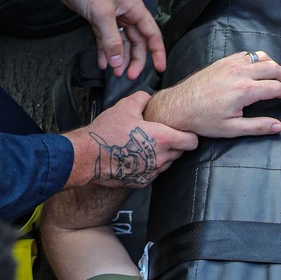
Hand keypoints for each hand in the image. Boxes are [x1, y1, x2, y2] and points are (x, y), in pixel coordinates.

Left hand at [53, 0, 165, 79]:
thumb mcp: (102, 14)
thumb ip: (111, 40)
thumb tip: (118, 61)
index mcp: (134, 8)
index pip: (151, 34)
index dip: (158, 52)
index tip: (160, 69)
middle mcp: (126, 13)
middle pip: (137, 42)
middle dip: (134, 59)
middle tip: (128, 76)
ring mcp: (113, 17)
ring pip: (121, 42)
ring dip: (118, 58)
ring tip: (114, 72)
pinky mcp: (99, 19)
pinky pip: (106, 39)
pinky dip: (105, 51)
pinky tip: (102, 63)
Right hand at [70, 89, 196, 188]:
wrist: (89, 156)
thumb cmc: (108, 131)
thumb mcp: (125, 106)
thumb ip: (143, 98)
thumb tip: (149, 97)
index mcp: (163, 139)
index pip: (192, 141)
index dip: (190, 135)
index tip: (183, 131)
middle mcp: (161, 158)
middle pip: (180, 153)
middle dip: (175, 144)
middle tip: (160, 135)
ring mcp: (152, 172)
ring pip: (167, 164)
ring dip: (163, 155)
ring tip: (146, 145)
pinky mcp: (142, 182)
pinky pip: (153, 173)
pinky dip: (150, 165)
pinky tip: (137, 156)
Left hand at [147, 52, 280, 138]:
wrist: (179, 107)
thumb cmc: (203, 120)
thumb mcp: (232, 129)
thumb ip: (258, 126)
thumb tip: (278, 127)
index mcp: (245, 90)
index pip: (276, 87)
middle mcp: (240, 72)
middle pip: (273, 68)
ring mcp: (231, 64)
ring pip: (261, 57)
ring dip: (273, 66)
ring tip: (275, 78)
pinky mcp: (223, 61)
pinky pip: (247, 54)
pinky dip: (257, 60)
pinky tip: (257, 70)